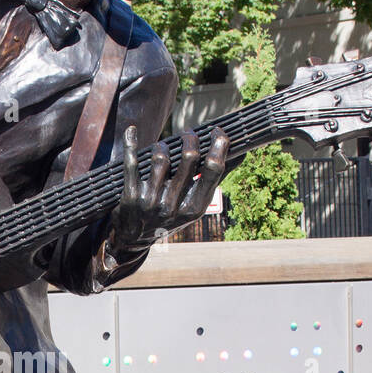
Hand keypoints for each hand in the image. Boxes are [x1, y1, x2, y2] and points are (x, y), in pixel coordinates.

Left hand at [110, 124, 229, 252]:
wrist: (133, 241)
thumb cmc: (169, 217)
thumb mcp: (194, 206)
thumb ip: (213, 181)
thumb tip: (240, 153)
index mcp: (194, 207)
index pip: (213, 169)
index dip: (218, 144)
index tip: (217, 131)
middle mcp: (173, 205)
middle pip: (189, 157)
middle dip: (190, 138)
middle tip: (188, 133)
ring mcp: (151, 201)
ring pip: (162, 158)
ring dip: (163, 144)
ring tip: (163, 145)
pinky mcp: (131, 196)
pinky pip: (132, 164)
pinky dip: (132, 144)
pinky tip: (132, 131)